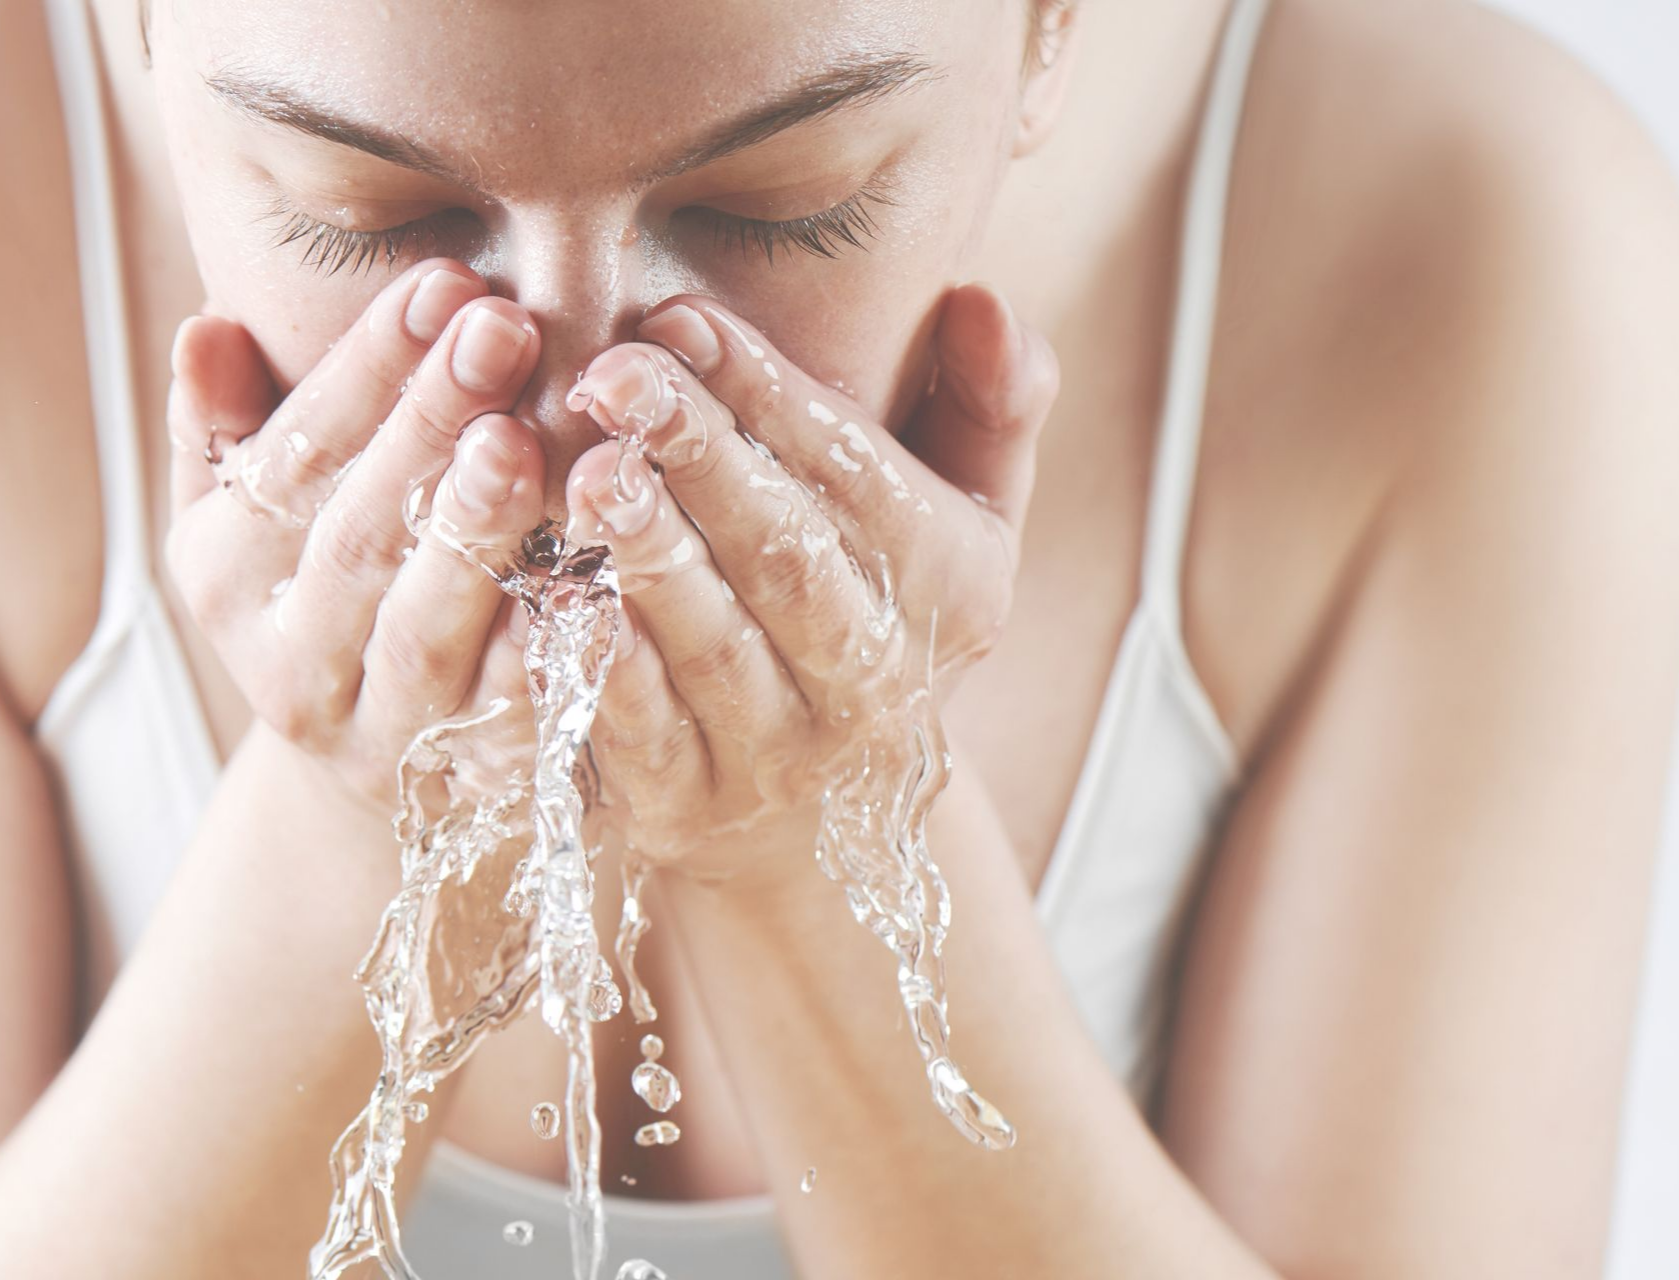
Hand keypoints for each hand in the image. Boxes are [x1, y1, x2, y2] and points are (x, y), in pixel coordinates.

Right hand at [165, 258, 548, 812]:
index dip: (368, 368)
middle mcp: (290, 664)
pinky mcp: (470, 779)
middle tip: (500, 331)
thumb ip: (227, 429)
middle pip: (359, 538)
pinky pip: (514, 708)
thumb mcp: (253, 519)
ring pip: (425, 628)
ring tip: (525, 439)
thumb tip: (210, 328)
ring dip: (477, 532)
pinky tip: (594, 571)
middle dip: (428, 427)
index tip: (443, 286)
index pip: (295, 458)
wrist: (377, 770)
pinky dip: (551, 643)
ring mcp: (380, 731)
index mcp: (225, 577)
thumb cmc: (328, 595)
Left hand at [563, 286, 1058, 884]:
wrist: (825, 822)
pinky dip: (602, 665)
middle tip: (615, 375)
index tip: (680, 319)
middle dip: (704, 459)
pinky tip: (553, 592)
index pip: (855, 478)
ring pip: (715, 646)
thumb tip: (982, 298)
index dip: (768, 395)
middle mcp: (874, 679)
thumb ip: (989, 404)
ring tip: (588, 471)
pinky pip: (643, 734)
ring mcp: (780, 753)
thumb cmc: (878, 618)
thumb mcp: (968, 520)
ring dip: (652, 556)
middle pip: (788, 558)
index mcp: (948, 590)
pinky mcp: (689, 805)